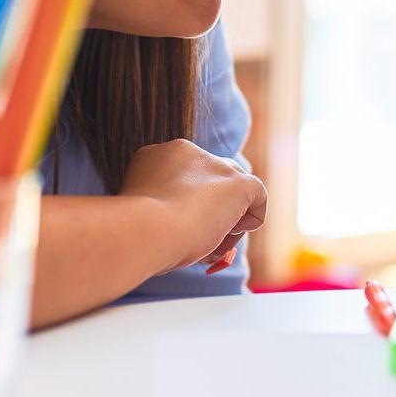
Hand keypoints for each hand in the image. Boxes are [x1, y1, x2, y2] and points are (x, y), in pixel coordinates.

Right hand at [120, 140, 266, 273]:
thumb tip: (188, 226)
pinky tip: (228, 233)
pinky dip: (250, 220)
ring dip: (225, 221)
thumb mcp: (144, 213)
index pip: (186, 178)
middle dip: (209, 212)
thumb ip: (165, 208)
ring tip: (207, 244)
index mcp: (158, 156)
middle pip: (212, 183)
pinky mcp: (239, 183)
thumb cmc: (137, 232)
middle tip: (197, 240)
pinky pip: (258, 198)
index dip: (186, 206)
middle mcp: (190, 152)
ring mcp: (217, 166)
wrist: (146, 231)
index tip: (175, 228)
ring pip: (233, 192)